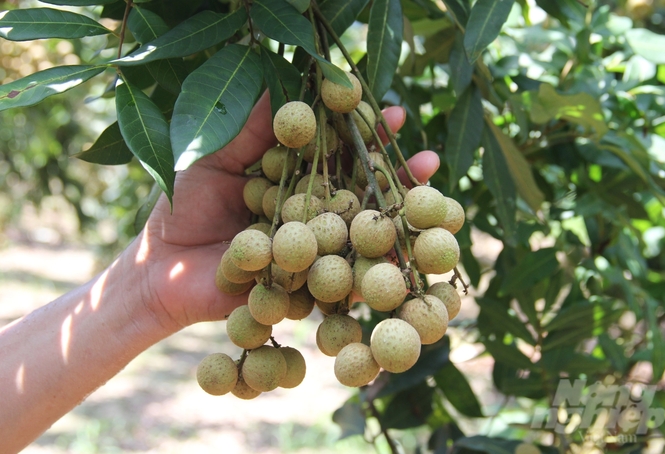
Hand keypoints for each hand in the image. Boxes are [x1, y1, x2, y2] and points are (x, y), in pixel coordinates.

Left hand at [132, 93, 440, 332]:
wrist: (158, 271)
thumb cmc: (180, 206)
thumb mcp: (213, 153)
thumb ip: (254, 124)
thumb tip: (297, 78)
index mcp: (288, 176)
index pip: (335, 150)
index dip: (362, 133)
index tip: (391, 114)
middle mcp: (306, 210)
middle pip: (358, 187)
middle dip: (391, 170)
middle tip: (425, 151)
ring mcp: (310, 248)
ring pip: (361, 228)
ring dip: (396, 211)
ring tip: (429, 186)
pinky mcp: (307, 285)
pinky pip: (345, 275)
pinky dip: (375, 261)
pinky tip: (404, 249)